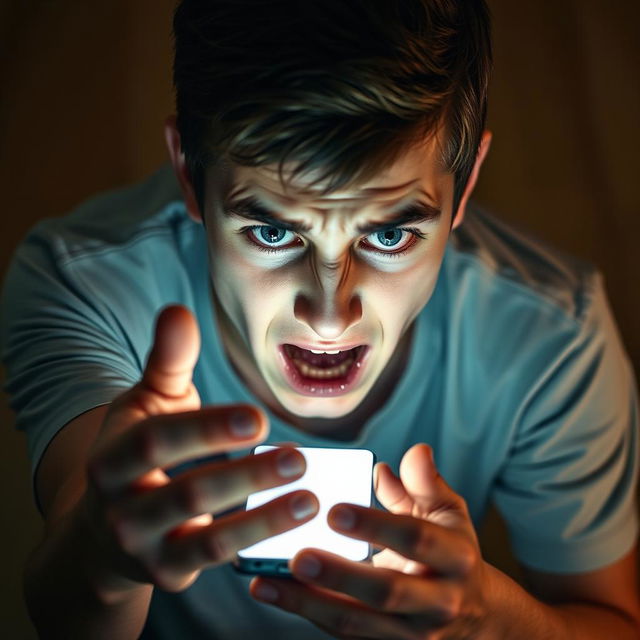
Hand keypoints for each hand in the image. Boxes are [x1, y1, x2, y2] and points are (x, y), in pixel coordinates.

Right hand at [77, 305, 318, 596]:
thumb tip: (177, 311)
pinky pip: (218, 560)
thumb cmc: (136, 452)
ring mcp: (143, 546)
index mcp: (111, 457)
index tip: (259, 418)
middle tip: (300, 458)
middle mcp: (120, 507)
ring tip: (310, 499)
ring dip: (263, 518)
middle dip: (246, 475)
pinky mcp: (167, 572)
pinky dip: (260, 542)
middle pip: (188, 492)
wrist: (103, 526)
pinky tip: (298, 520)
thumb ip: (166, 363)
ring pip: (208, 538)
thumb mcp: (147, 406)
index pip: (159, 441)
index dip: (209, 428)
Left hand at [250, 443, 490, 638]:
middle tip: (298, 556)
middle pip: (386, 592)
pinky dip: (307, 614)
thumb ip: (426, 483)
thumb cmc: (452, 553)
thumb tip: (414, 452)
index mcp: (454, 558)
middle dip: (339, 575)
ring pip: (357, 624)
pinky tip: (274, 593)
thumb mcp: (449, 514)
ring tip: (266, 581)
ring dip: (308, 604)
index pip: (416, 540)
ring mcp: (412, 633)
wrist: (476, 616)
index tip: (334, 511)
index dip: (375, 525)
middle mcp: (438, 601)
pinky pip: (344, 635)